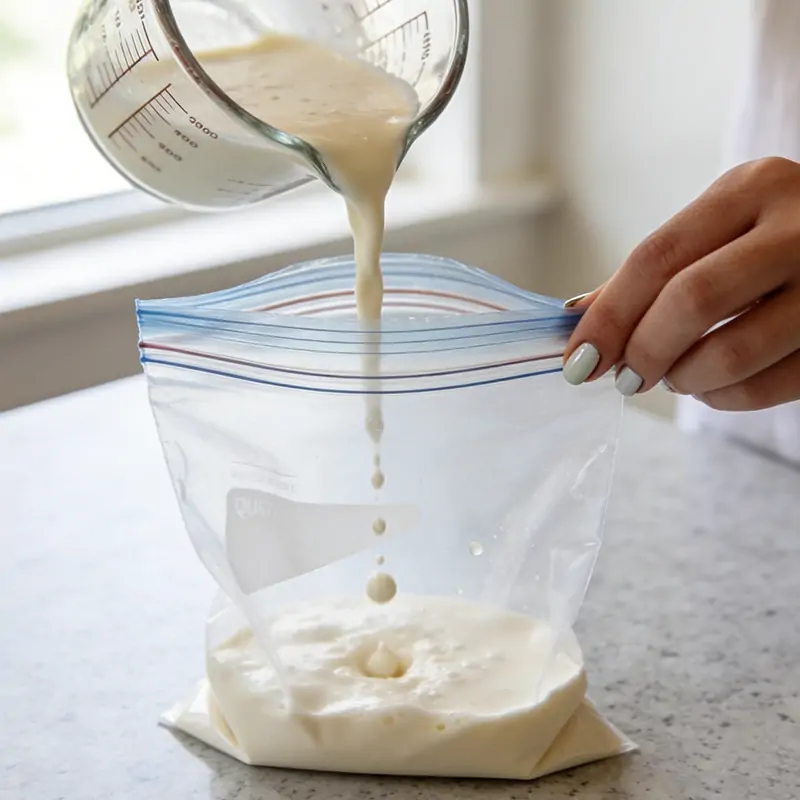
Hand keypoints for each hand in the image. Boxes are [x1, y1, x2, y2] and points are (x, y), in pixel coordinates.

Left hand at [562, 157, 799, 410]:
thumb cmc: (774, 241)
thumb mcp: (720, 230)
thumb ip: (653, 271)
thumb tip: (577, 317)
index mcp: (752, 189)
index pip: (657, 256)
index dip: (608, 316)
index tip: (577, 360)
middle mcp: (799, 226)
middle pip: (692, 300)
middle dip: (642, 350)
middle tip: (625, 378)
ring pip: (732, 351)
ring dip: (684, 379)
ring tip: (673, 378)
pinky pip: (769, 387)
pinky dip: (724, 398)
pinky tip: (712, 388)